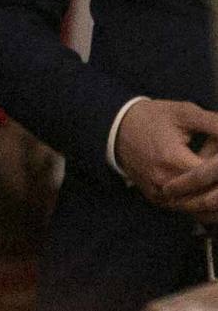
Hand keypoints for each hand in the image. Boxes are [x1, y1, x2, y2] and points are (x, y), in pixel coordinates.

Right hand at [116, 99, 217, 218]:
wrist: (117, 128)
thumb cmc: (152, 118)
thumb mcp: (184, 113)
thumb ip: (215, 124)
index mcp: (173, 161)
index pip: (215, 175)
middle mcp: (166, 184)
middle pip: (213, 197)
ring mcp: (161, 196)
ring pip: (204, 209)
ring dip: (216, 197)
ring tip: (215, 178)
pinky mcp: (158, 201)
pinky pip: (191, 212)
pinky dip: (207, 206)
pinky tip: (212, 192)